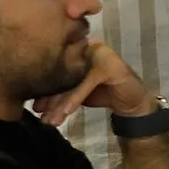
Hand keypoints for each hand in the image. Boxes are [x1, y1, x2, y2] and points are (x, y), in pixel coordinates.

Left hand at [33, 41, 154, 129]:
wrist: (133, 100)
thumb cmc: (104, 93)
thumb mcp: (78, 93)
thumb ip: (61, 93)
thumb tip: (35, 105)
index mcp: (75, 51)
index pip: (55, 71)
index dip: (44, 91)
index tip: (36, 109)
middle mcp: (86, 48)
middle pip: (63, 75)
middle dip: (52, 100)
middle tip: (43, 117)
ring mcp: (99, 54)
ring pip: (74, 80)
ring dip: (62, 103)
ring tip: (52, 120)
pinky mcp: (109, 65)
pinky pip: (88, 83)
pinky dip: (76, 98)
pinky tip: (67, 112)